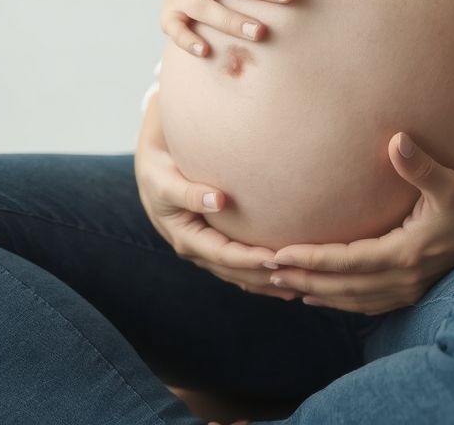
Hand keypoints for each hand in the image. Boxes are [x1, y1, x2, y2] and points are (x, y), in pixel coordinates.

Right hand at [134, 90, 298, 301]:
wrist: (152, 168)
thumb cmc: (158, 170)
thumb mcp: (165, 181)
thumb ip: (189, 192)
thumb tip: (219, 200)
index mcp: (185, 238)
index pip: (223, 255)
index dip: (249, 259)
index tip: (276, 258)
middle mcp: (197, 250)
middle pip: (236, 272)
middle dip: (265, 277)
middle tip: (297, 276)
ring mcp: (206, 250)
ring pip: (240, 274)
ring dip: (268, 282)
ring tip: (301, 285)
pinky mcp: (215, 243)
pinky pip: (240, 264)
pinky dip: (261, 274)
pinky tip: (286, 278)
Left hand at [260, 132, 453, 314]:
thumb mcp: (449, 181)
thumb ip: (419, 165)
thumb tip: (396, 140)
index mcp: (406, 253)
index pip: (346, 261)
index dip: (311, 259)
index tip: (278, 255)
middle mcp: (405, 277)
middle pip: (342, 286)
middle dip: (303, 280)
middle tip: (264, 273)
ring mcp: (410, 288)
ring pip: (353, 299)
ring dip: (317, 293)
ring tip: (283, 286)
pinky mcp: (414, 289)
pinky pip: (369, 304)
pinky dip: (341, 302)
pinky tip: (320, 298)